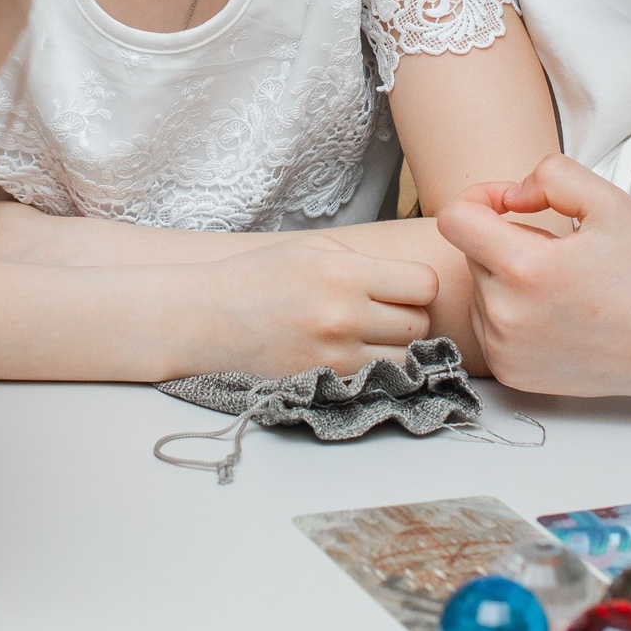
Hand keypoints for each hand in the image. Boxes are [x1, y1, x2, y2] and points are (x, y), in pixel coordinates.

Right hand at [180, 236, 438, 375]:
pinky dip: (374, 369)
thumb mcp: (314, 249)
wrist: (206, 318)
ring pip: (405, 359)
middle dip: (409, 317)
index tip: (401, 286)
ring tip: (370, 335)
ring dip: (396, 348)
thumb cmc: (261, 276)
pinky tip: (354, 353)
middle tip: (385, 311)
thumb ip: (365, 261)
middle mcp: (343, 314)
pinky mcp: (322, 382)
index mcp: (343, 272)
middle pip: (420, 324)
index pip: (424, 285)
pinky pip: (376, 380)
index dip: (418, 286)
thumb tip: (415, 278)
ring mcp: (334, 354)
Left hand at [437, 156, 630, 405]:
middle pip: (472, 253)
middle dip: (506, 242)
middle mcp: (505, 314)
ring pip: (480, 290)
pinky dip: (512, 313)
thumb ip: (551, 176)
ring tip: (560, 288)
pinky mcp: (510, 372)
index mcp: (524, 269)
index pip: (455, 220)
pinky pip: (489, 325)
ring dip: (508, 279)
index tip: (510, 206)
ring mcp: (504, 349)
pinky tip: (554, 316)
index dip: (480, 199)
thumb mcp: (609, 201)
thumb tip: (509, 197)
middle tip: (559, 254)